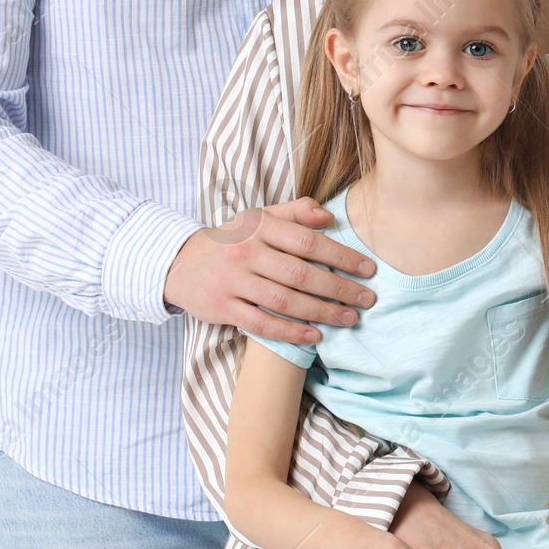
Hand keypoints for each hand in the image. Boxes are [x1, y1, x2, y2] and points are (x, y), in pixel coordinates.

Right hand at [164, 197, 376, 341]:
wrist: (181, 263)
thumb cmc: (233, 239)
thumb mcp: (259, 217)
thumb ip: (295, 212)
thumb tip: (329, 217)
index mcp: (259, 226)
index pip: (308, 242)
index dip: (341, 256)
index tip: (368, 269)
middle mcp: (246, 252)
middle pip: (301, 274)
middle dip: (339, 288)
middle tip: (366, 299)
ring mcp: (233, 281)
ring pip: (285, 301)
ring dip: (322, 312)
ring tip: (349, 318)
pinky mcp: (223, 308)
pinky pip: (262, 324)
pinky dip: (290, 332)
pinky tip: (315, 336)